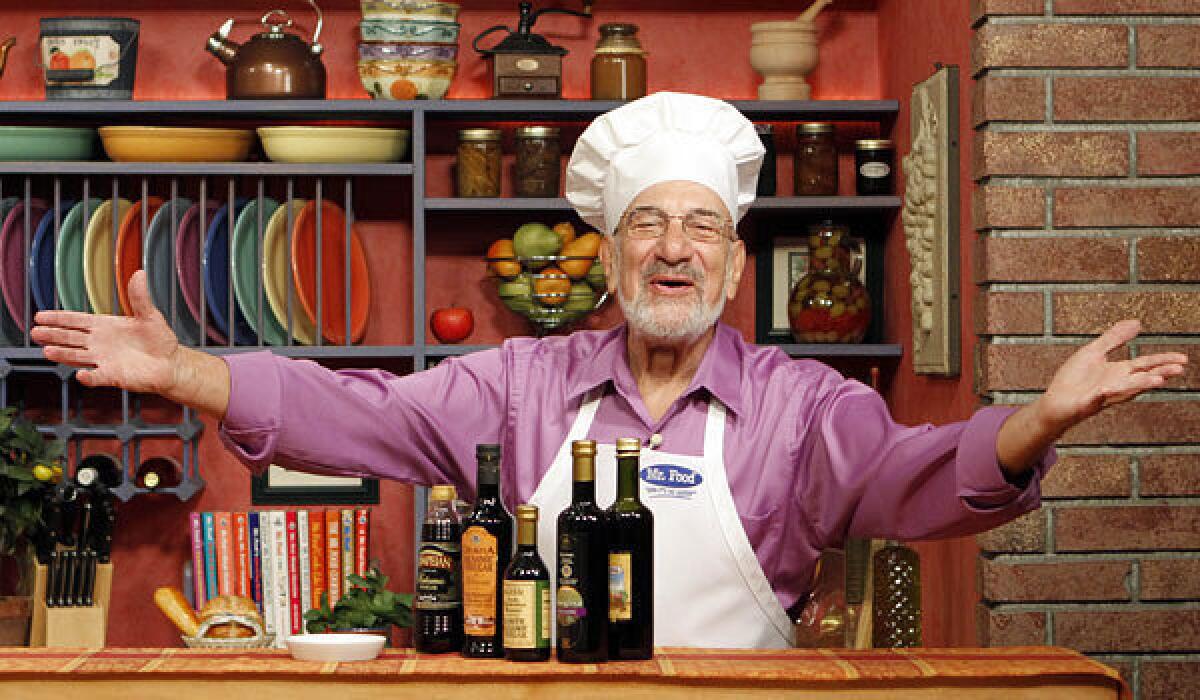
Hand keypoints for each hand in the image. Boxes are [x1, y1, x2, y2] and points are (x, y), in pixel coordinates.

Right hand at [31, 270, 181, 393]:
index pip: (76, 320)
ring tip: (48, 351)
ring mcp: (104, 360)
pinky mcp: (113, 376)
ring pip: (77, 356)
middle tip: (36, 332)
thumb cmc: (159, 340)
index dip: (58, 318)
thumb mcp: (150, 315)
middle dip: (53, 335)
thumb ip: (140, 297)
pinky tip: (80, 374)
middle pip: (70, 338)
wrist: (171, 363)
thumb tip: (139, 273)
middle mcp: (99, 343)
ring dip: (63, 354)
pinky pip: (98, 377)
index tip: (39, 316)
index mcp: (105, 326)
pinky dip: (89, 377)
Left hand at [996, 320, 1186, 477]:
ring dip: (1140, 385)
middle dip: (1160, 373)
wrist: (1055, 401)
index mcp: (1119, 372)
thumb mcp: (1094, 352)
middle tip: (1179, 369)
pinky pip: (1097, 398)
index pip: (1145, 365)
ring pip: (1125, 389)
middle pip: (1142, 378)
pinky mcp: (1087, 403)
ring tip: (1158, 380)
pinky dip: (1104, 393)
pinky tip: (1107, 388)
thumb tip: (1137, 322)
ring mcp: (1103, 395)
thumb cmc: (1074, 379)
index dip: (1164, 361)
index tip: (1183, 359)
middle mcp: (1116, 384)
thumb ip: (1114, 338)